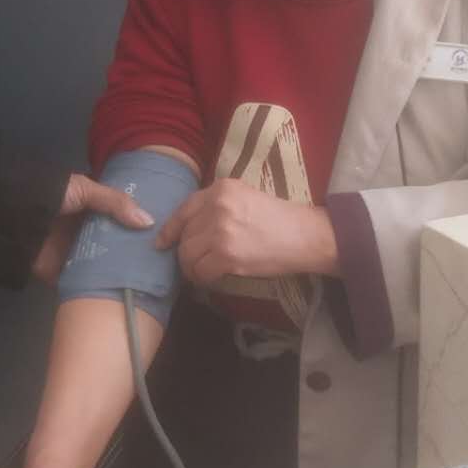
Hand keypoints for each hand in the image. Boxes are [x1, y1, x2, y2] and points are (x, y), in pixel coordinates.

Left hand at [31, 170, 153, 285]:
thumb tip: (148, 221)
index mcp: (91, 212)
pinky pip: (85, 285)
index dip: (138, 228)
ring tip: (152, 282)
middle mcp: (86, 234)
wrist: (13, 217)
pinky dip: (99, 290)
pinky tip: (125, 296)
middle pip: (115, 247)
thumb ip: (115, 203)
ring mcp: (76, 256)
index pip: (120, 221)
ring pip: (103, 268)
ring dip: (121, 274)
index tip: (163, 237)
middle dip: (133, 254)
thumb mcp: (84, 189)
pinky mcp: (65, 275)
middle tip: (161, 264)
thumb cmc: (49, 195)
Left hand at [157, 180, 338, 286]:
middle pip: (184, 234)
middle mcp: (217, 205)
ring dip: (192, 268)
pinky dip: (202, 278)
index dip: (170, 229)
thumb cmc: (278, 219)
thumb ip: (216, 206)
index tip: (162, 242)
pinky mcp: (226, 254)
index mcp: (221, 188)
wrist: (305, 236)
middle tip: (195, 263)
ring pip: (187, 254)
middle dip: (186, 252)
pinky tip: (212, 278)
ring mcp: (221, 230)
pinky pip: (200, 271)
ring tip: (202, 272)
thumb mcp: (245, 198)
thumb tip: (188, 229)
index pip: (184, 210)